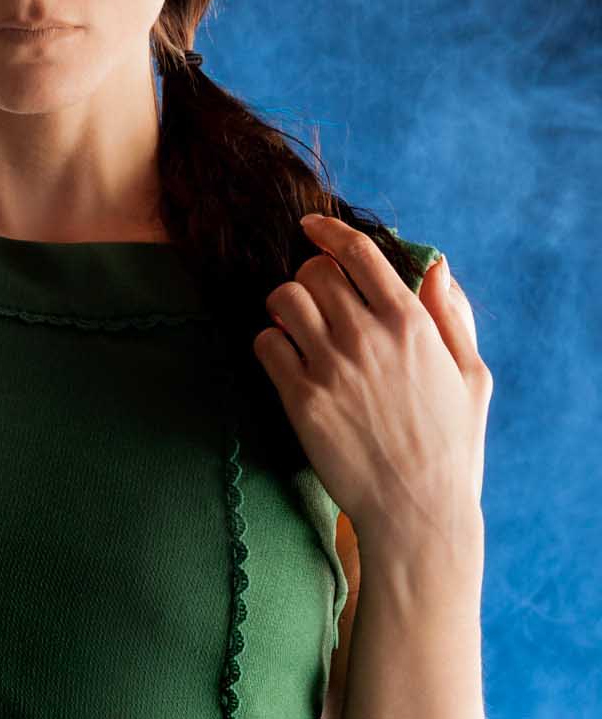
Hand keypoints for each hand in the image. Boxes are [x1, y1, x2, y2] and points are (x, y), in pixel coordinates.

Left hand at [253, 214, 492, 549]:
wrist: (417, 510)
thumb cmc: (451, 444)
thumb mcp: (471, 376)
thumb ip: (451, 316)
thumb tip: (435, 266)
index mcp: (411, 324)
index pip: (359, 253)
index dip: (329, 231)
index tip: (311, 226)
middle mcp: (368, 336)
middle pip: (314, 270)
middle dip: (310, 278)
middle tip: (316, 300)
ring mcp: (331, 366)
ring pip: (283, 298)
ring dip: (285, 306)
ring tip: (298, 327)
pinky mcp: (300, 397)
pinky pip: (265, 342)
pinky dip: (271, 344)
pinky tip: (288, 361)